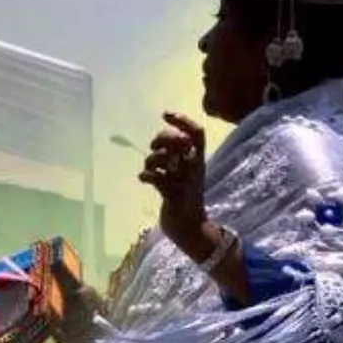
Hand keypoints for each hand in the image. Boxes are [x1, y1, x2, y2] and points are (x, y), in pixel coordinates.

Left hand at [140, 112, 210, 251]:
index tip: (165, 114)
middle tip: (153, 147)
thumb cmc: (183, 198)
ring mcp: (185, 183)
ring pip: (165, 159)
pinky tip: (144, 179)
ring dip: (151, 160)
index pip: (197, 133)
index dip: (182, 120)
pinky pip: (157, 179)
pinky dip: (146, 176)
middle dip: (162, 138)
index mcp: (199, 161)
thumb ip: (175, 155)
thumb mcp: (183, 173)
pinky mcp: (174, 197)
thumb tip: (160, 141)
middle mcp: (194, 169)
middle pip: (179, 140)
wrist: (189, 228)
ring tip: (148, 169)